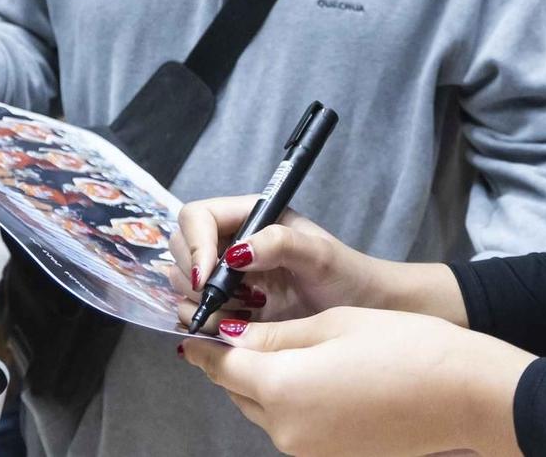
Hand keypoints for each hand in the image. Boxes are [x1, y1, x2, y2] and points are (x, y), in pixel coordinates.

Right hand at [167, 198, 462, 329]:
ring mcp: (228, 279)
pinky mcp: (229, 311)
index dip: (194, 244)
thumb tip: (235, 253)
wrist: (364, 313)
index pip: (197, 217)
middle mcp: (232, 244)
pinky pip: (197, 315)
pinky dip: (208, 326)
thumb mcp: (319, 255)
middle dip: (197, 279)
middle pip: (181, 250)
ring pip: (184, 286)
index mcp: (250, 218)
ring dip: (202, 305)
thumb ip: (279, 244)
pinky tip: (241, 330)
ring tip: (244, 316)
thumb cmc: (347, 276)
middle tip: (233, 302)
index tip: (208, 276)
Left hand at [180, 307, 529, 456]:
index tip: (196, 322)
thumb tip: (229, 338)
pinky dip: (290, 400)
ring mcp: (308, 450)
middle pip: (238, 390)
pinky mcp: (329, 456)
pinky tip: (313, 374)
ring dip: (262, 382)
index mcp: (281, 388)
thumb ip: (274, 336)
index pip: (221, 365)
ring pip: (263, 410)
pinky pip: (291, 425)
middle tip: (238, 326)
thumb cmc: (404, 347)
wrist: (463, 395)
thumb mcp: (332, 326)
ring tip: (280, 346)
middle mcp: (285, 429)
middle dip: (233, 361)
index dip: (205, 341)